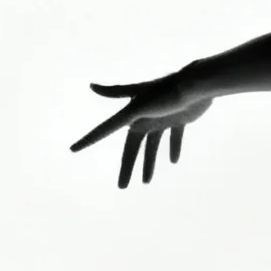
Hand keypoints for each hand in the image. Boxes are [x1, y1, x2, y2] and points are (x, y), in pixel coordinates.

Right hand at [69, 68, 214, 188]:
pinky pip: (174, 137)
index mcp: (130, 115)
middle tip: (122, 187)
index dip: (89, 140)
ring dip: (149, 163)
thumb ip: (115, 93)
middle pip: (132, 148)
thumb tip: (91, 86)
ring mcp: (161, 119)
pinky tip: (174, 160)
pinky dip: (174, 148)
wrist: (196, 84)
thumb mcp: (139, 94)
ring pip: (152, 146)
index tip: (73, 149)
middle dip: (127, 167)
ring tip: (147, 182)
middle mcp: (143, 118)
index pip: (105, 131)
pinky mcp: (179, 119)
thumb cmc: (167, 88)